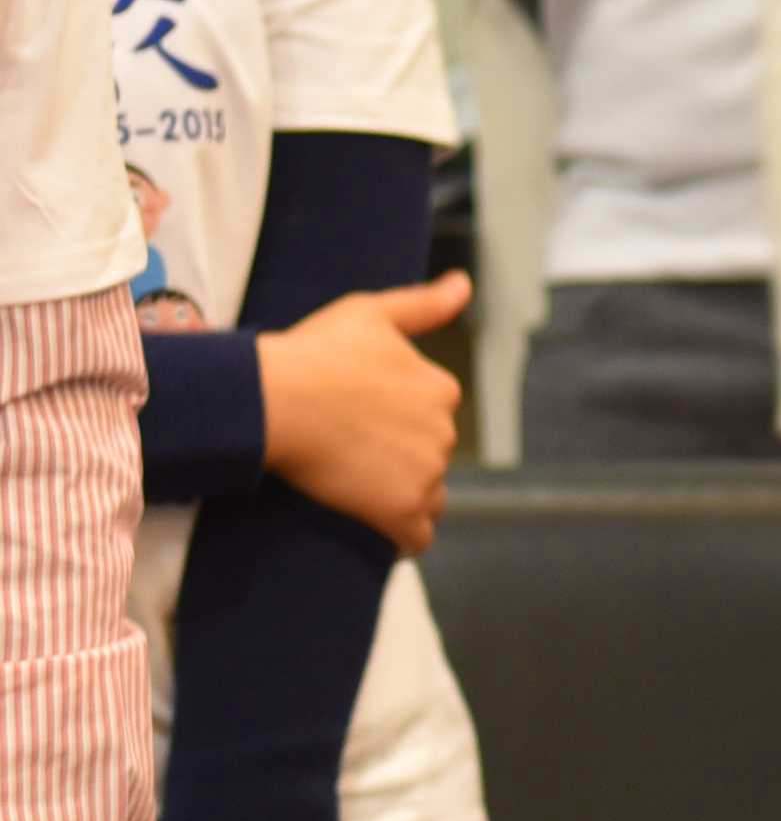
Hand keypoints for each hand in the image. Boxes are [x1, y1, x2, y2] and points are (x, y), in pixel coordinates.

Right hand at [252, 274, 473, 552]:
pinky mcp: (402, 509)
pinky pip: (418, 535)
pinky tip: (386, 535)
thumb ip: (424, 304)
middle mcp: (444, 432)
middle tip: (351, 455)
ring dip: (404, 496)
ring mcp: (426, 473)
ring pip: (427, 495)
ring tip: (362, 491)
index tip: (364, 421)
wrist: (275, 399)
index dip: (400, 420)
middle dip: (402, 457)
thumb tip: (465, 283)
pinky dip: (405, 536)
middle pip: (429, 454)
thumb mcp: (370, 313)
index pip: (433, 414)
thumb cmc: (315, 351)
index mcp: (441, 389)